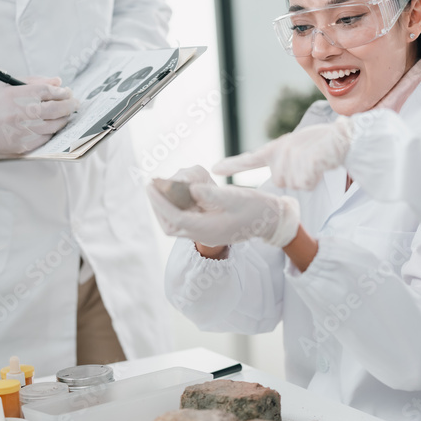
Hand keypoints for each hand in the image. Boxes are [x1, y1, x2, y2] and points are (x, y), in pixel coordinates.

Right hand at [0, 77, 78, 154]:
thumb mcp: (10, 85)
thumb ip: (36, 82)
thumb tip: (58, 82)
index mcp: (17, 96)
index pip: (48, 91)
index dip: (62, 91)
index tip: (67, 92)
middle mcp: (21, 114)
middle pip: (56, 108)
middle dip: (70, 104)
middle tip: (75, 103)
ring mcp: (23, 131)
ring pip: (55, 125)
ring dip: (64, 118)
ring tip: (66, 113)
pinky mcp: (24, 145)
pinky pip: (47, 137)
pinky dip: (53, 130)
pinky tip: (53, 124)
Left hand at [147, 180, 299, 248]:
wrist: (270, 220)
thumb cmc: (255, 208)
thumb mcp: (235, 197)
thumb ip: (212, 194)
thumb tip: (190, 189)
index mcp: (208, 230)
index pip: (175, 218)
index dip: (160, 202)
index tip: (149, 185)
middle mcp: (203, 234)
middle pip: (170, 225)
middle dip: (158, 206)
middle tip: (152, 186)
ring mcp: (205, 233)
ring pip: (175, 224)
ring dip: (166, 207)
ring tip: (163, 187)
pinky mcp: (207, 227)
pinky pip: (185, 219)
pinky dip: (177, 207)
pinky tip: (179, 192)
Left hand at [212, 118, 352, 189]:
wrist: (345, 137)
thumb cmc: (323, 145)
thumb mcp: (297, 150)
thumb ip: (284, 163)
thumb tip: (280, 179)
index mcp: (277, 148)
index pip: (251, 159)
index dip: (233, 164)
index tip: (215, 168)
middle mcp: (281, 150)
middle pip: (281, 182)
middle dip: (296, 178)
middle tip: (309, 163)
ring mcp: (293, 154)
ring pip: (295, 184)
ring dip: (308, 178)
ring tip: (317, 161)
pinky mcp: (306, 160)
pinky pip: (306, 183)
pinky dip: (316, 177)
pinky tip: (322, 164)